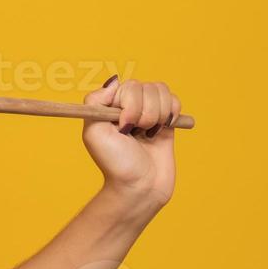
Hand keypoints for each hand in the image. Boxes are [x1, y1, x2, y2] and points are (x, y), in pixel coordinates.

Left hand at [80, 74, 179, 210]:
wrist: (141, 186)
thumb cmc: (115, 163)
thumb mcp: (93, 134)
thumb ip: (95, 102)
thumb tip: (114, 81)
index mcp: (108, 107)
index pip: (123, 86)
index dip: (128, 103)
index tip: (125, 125)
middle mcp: (127, 106)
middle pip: (142, 87)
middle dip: (142, 112)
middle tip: (135, 134)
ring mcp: (148, 111)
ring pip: (159, 91)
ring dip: (157, 114)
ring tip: (148, 134)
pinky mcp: (166, 120)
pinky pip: (174, 99)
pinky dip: (172, 112)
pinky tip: (163, 129)